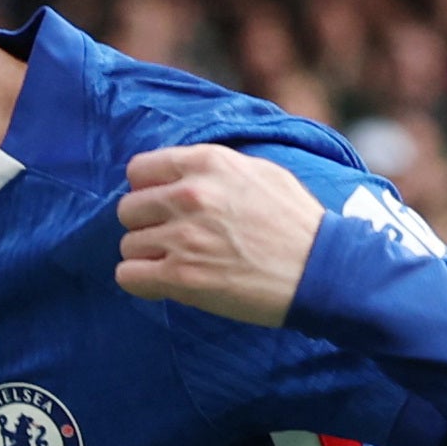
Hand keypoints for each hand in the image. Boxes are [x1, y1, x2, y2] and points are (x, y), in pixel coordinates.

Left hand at [112, 144, 325, 325]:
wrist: (319, 269)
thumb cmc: (295, 222)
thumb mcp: (259, 171)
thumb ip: (214, 169)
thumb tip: (178, 173)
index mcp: (207, 163)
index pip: (140, 169)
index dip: (148, 190)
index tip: (163, 206)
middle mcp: (190, 195)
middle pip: (128, 209)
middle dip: (146, 225)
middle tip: (172, 239)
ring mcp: (182, 237)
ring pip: (128, 245)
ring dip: (148, 256)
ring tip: (178, 262)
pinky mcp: (180, 276)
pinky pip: (127, 276)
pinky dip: (141, 282)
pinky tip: (164, 282)